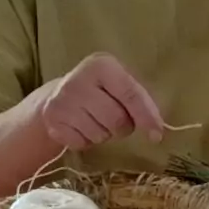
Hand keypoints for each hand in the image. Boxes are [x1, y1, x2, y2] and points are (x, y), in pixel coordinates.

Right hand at [38, 53, 166, 151]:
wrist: (58, 95)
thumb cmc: (100, 91)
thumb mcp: (120, 85)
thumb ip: (140, 101)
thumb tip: (156, 131)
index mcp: (102, 65)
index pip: (130, 94)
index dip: (146, 117)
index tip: (157, 135)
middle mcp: (79, 80)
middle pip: (117, 120)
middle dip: (122, 127)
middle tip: (115, 120)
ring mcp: (62, 100)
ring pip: (100, 134)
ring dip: (104, 134)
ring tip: (95, 120)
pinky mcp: (52, 119)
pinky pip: (81, 143)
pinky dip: (86, 141)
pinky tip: (81, 127)